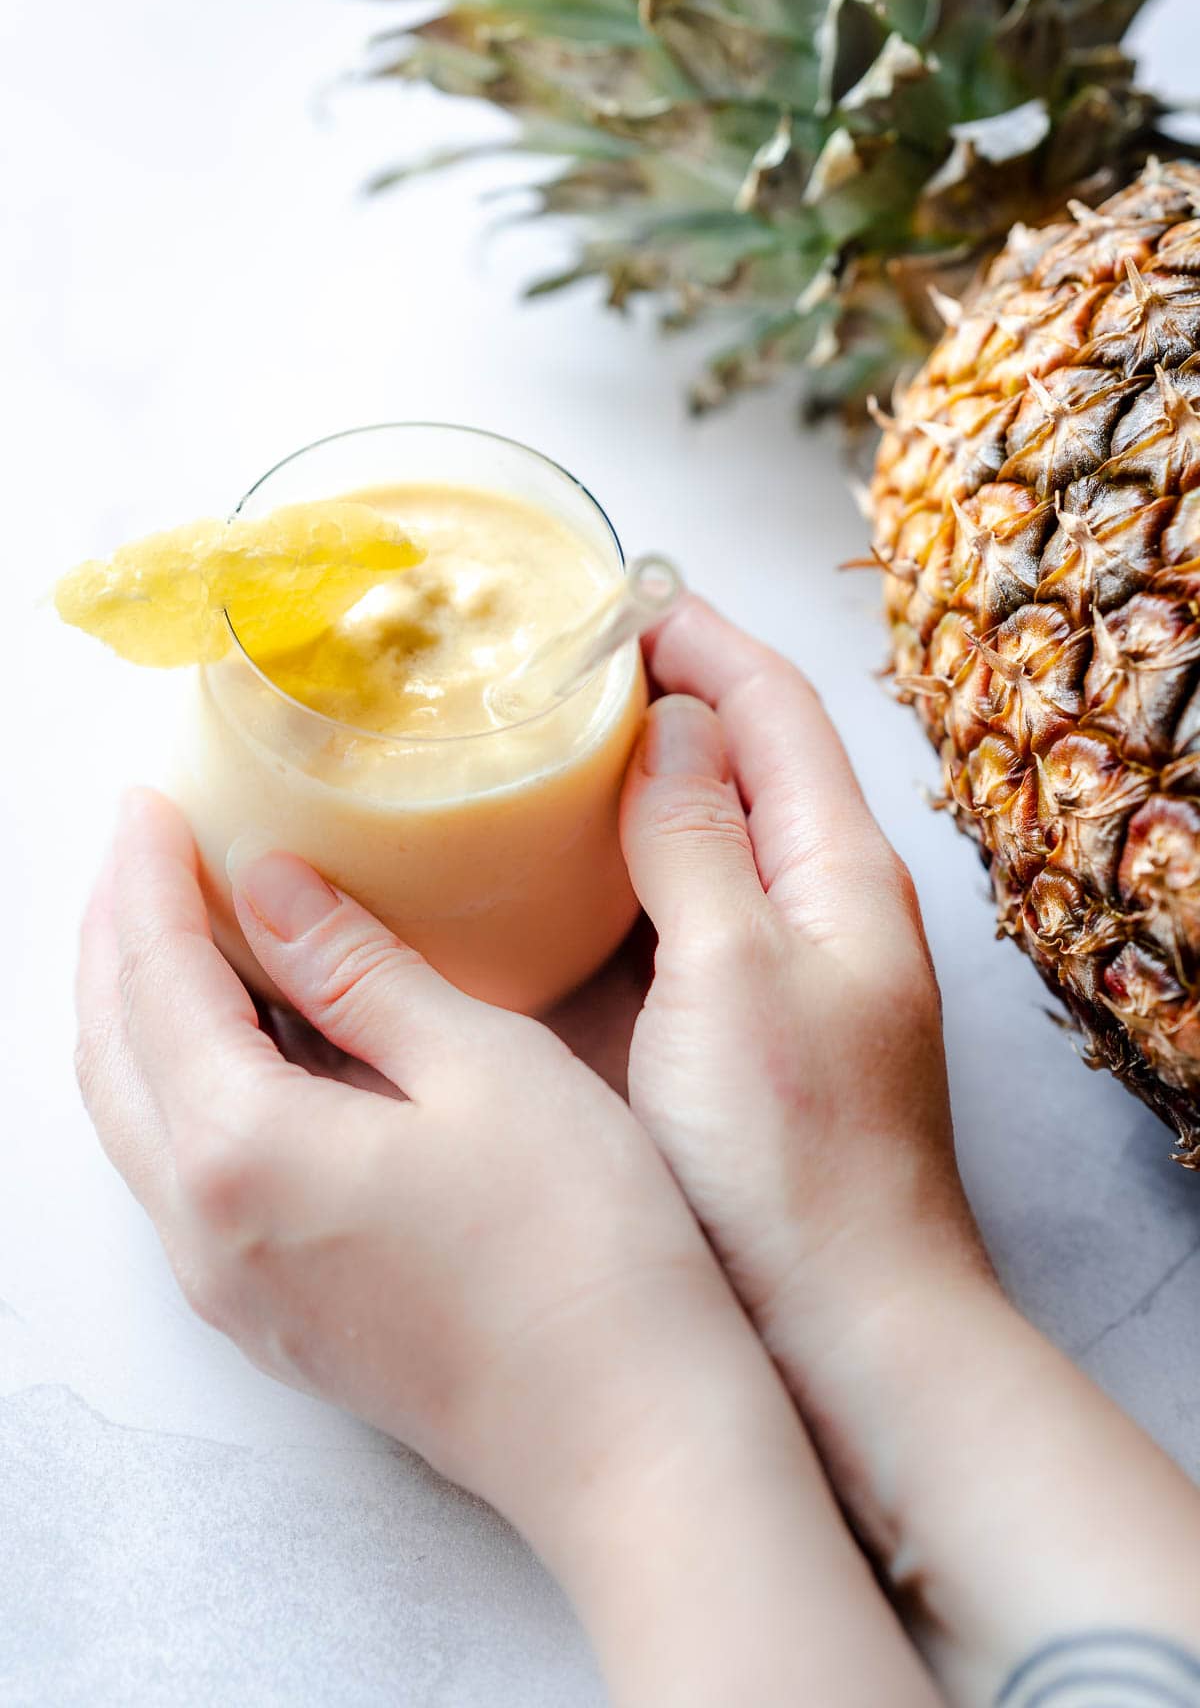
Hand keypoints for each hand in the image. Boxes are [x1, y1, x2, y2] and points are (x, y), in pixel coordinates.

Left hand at [74, 787, 935, 1707]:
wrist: (625, 1436)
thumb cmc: (580, 1249)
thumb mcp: (485, 1068)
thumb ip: (361, 969)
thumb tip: (273, 884)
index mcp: (242, 1152)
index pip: (156, 978)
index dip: (148, 878)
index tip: (151, 802)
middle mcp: (204, 1230)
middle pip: (111, 1051)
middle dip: (115, 938)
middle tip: (143, 849)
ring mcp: (231, 1287)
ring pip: (134, 1119)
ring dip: (136, 1013)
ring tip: (175, 928)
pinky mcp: (273, 1316)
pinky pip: (180, 1174)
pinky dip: (177, 1085)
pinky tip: (235, 1045)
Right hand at [617, 598, 1199, 1700]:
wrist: (844, 1323)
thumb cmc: (797, 1160)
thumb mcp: (734, 975)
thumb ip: (699, 842)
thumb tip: (675, 724)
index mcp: (839, 875)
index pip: (780, 710)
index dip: (705, 638)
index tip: (620, 589)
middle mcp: (818, 907)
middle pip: (749, 761)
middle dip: (669, 692)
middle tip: (564, 656)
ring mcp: (776, 970)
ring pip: (707, 836)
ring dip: (639, 777)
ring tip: (542, 739)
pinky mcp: (734, 1029)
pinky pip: (675, 913)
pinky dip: (619, 870)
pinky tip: (548, 875)